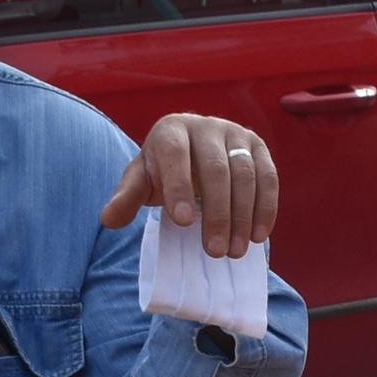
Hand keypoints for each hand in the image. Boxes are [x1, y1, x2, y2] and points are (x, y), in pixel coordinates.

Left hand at [99, 111, 279, 257]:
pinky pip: (268, 176)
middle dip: (216, 213)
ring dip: (243, 216)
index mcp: (171, 130)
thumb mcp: (141, 181)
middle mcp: (205, 125)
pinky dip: (265, 207)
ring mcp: (236, 133)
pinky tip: (258, 236)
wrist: (192, 151)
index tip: (182, 223)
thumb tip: (109, 219)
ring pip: (245, 174)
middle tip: (213, 251)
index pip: (176, 156)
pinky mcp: (258, 146)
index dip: (179, 187)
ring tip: (235, 251)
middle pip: (215, 169)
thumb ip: (127, 198)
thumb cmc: (162, 171)